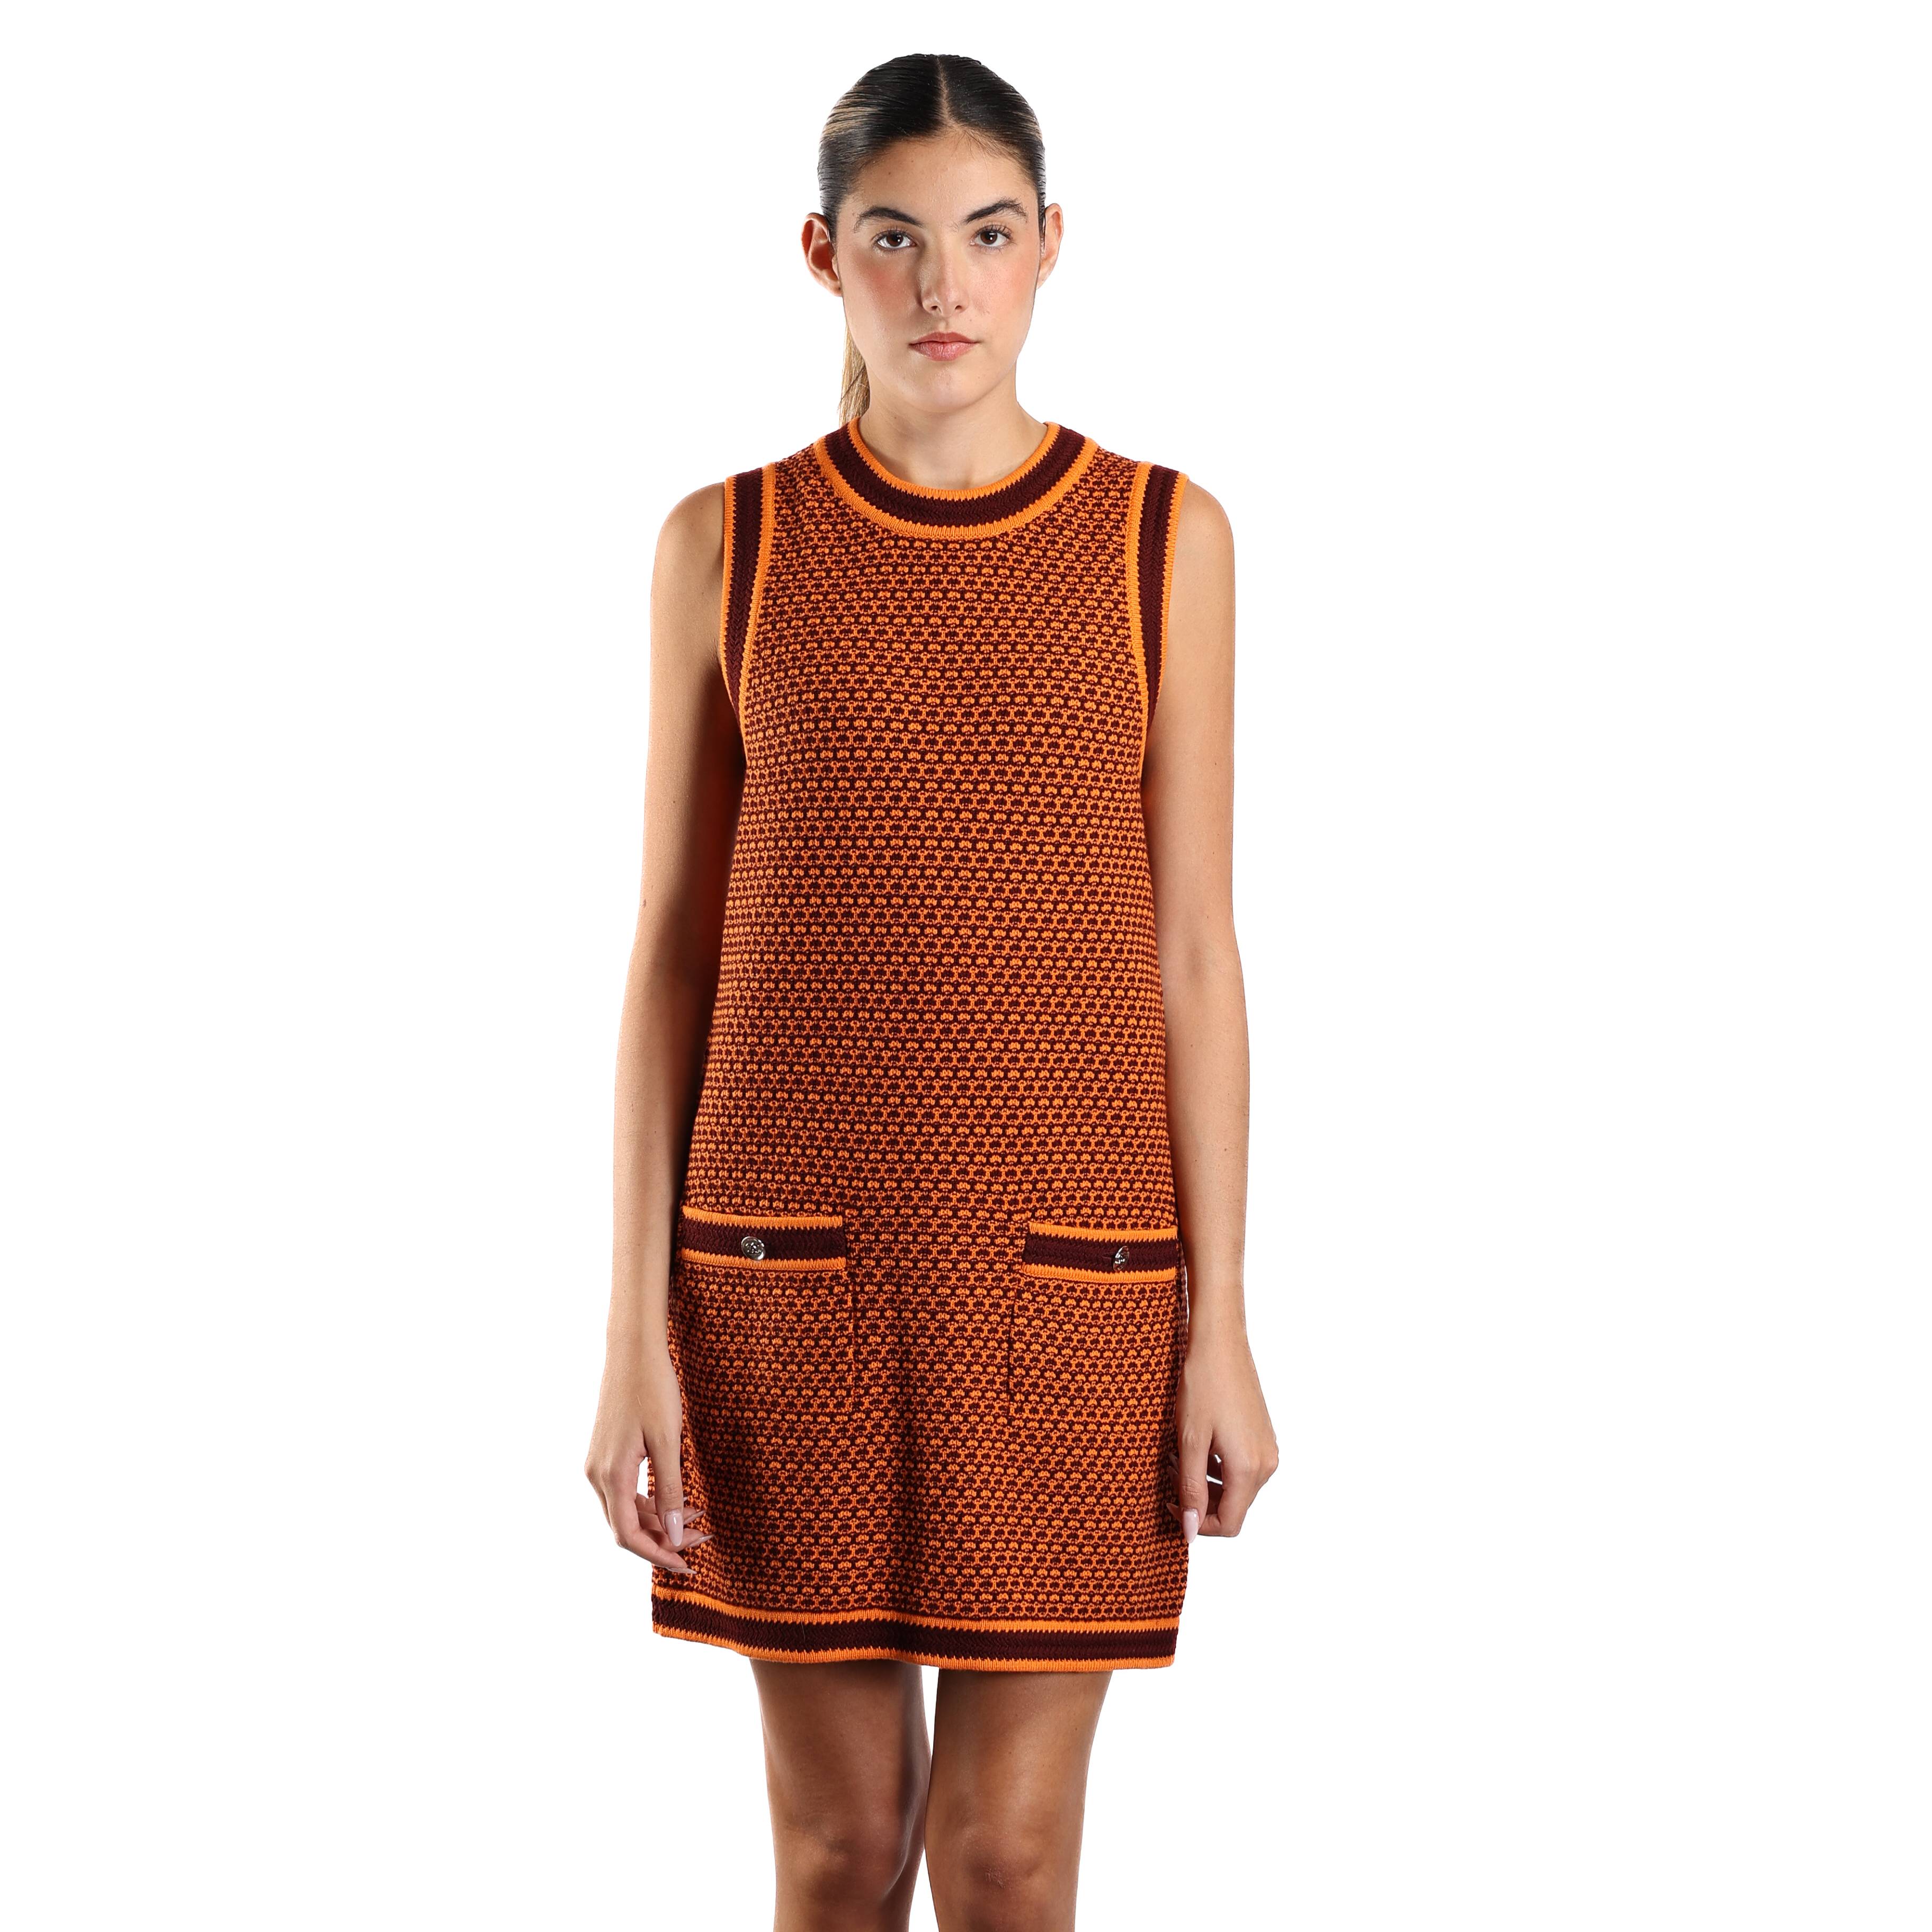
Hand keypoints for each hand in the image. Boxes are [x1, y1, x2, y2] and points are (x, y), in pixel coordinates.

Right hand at [585, 1343, 710, 1571]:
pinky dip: (649, 1503)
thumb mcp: (668, 1440)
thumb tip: (675, 1535)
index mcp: (611, 1475)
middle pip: (625, 1527)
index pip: (627, 1535)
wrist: (632, 1349)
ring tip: (698, 1520)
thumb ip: (670, 1490)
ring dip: (658, 1522)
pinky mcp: (605, 1454)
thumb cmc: (652, 1388)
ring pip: (625, 1511)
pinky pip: (624, 1492)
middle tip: (703, 1540)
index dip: (657, 1555)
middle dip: (663, 1541)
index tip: (687, 1565)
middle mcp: (597, 1475)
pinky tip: (676, 1501)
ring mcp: (598, 1464)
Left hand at [1166, 1317, 1278, 1541]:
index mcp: (1249, 1469)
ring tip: (1177, 1458)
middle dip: (1199, 1500)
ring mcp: (1267, 1448)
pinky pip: (1240, 1466)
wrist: (1220, 1342)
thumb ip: (1191, 1490)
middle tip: (1169, 1477)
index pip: (1230, 1524)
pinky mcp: (1262, 1435)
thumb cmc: (1202, 1385)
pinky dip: (1217, 1465)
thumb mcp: (1189, 1442)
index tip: (1171, 1505)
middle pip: (1234, 1507)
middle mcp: (1266, 1463)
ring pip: (1235, 1487)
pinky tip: (1195, 1444)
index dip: (1198, 1524)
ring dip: (1205, 1482)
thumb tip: (1190, 1532)